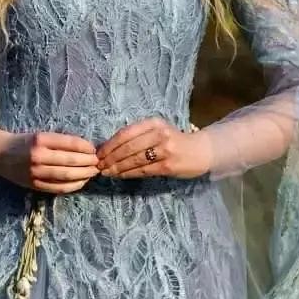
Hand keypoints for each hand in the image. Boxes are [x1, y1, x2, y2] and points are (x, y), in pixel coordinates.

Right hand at [0, 129, 100, 193]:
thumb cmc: (24, 142)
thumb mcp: (40, 135)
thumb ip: (59, 141)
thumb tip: (85, 148)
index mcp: (41, 139)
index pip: (69, 143)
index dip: (85, 147)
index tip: (94, 149)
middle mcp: (38, 156)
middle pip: (70, 161)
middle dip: (88, 162)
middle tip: (99, 162)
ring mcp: (36, 172)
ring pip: (66, 175)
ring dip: (84, 175)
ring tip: (94, 172)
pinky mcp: (35, 185)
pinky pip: (58, 187)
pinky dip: (73, 186)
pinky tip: (82, 182)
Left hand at [96, 118, 212, 178]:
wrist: (200, 151)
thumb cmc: (174, 141)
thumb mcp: (157, 131)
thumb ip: (138, 136)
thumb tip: (110, 147)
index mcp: (153, 122)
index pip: (125, 133)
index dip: (109, 144)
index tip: (98, 153)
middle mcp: (159, 133)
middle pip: (128, 146)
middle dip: (110, 157)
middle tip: (99, 165)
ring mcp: (165, 149)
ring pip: (134, 159)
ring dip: (117, 167)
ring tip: (106, 172)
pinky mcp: (168, 165)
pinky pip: (143, 170)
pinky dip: (129, 174)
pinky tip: (120, 176)